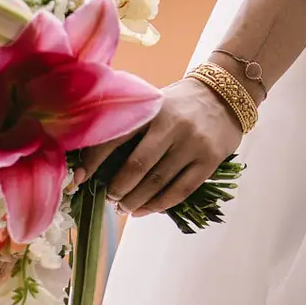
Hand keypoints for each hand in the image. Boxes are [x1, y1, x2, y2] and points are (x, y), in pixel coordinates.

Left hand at [75, 75, 241, 217]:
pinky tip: (145, 210)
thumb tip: (95, 160)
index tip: (79, 179)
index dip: (94, 160)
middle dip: (117, 188)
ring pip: (158, 182)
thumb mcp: (155, 103)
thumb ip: (132, 124)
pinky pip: (181, 190)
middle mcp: (172, 125)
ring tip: (124, 207)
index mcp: (152, 108)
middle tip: (109, 198)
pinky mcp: (209, 159)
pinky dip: (159, 204)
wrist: (226, 94)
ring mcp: (192, 143)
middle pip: (137, 166)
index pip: (117, 135)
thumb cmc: (180, 103)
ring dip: (135, 200)